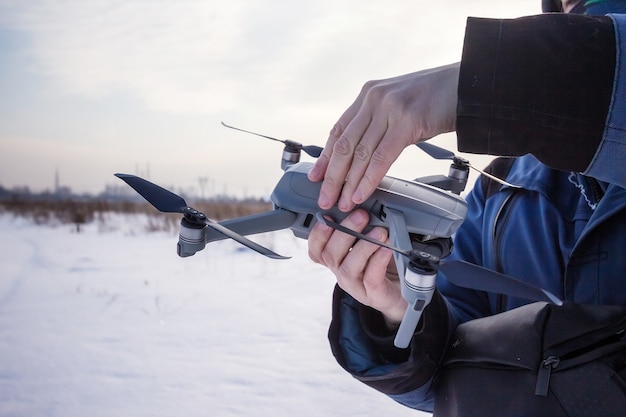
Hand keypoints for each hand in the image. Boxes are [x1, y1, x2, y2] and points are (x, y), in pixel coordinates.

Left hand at [308, 63, 459, 211]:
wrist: (468, 85)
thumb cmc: (438, 98)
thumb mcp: (399, 105)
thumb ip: (380, 123)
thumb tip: (366, 153)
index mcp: (368, 95)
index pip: (338, 130)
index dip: (325, 156)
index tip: (316, 176)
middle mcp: (374, 99)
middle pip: (344, 144)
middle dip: (332, 176)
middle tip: (325, 197)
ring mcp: (389, 109)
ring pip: (360, 153)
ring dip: (349, 183)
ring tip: (342, 202)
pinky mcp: (407, 121)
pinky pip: (381, 157)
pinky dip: (369, 179)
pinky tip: (362, 193)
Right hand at [308, 209, 406, 325]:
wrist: (404, 291)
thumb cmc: (385, 264)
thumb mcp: (370, 242)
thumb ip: (363, 227)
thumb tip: (363, 207)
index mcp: (337, 260)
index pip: (316, 249)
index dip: (318, 234)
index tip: (327, 217)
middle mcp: (342, 273)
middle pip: (330, 255)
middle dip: (344, 232)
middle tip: (361, 215)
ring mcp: (356, 286)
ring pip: (348, 268)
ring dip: (363, 246)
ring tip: (379, 232)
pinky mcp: (373, 295)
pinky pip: (371, 278)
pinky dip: (378, 260)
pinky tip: (387, 249)